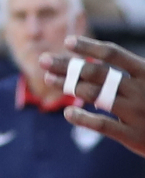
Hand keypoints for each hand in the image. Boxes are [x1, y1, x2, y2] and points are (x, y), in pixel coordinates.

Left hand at [43, 36, 144, 153]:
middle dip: (68, 65)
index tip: (66, 42)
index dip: (89, 46)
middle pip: (97, 73)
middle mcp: (141, 90)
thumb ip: (128, 73)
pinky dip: (83, 119)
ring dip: (69, 86)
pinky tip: (68, 113)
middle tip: (43, 60)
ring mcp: (137, 113)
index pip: (113, 54)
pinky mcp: (134, 136)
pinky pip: (103, 125)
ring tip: (50, 80)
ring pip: (96, 96)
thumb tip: (90, 61)